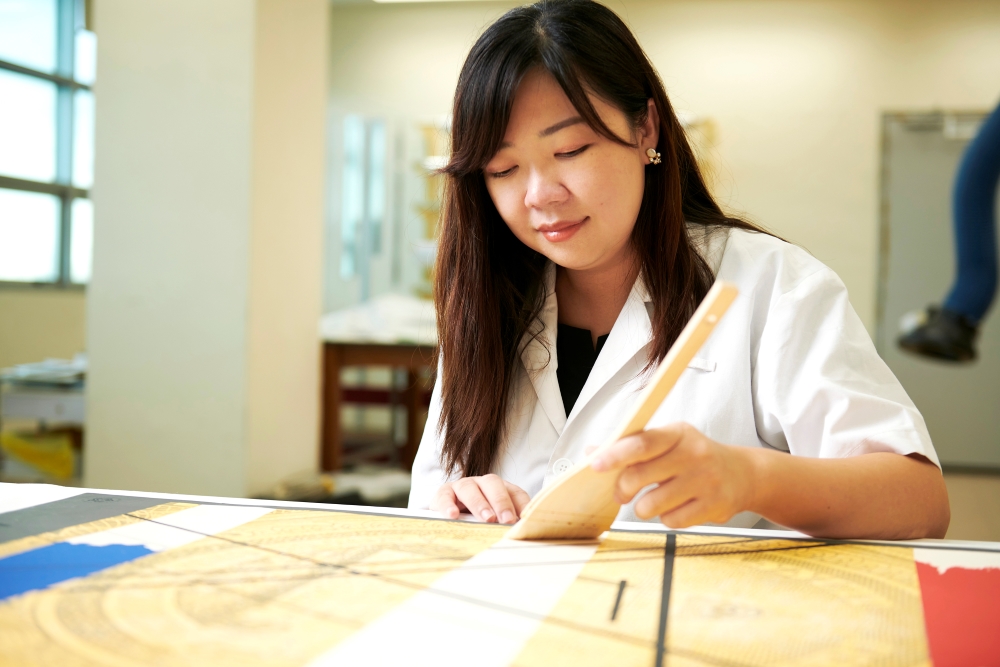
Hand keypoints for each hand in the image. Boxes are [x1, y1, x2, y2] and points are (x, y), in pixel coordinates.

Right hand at [431, 474, 530, 524]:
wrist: (447, 511)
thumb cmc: (476, 517)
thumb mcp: (493, 519)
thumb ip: (506, 524)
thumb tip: (520, 534)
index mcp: (499, 488)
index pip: (514, 492)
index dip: (521, 504)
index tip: (525, 519)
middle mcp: (481, 483)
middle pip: (493, 484)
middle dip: (501, 502)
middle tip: (507, 519)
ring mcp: (462, 486)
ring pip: (470, 488)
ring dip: (479, 503)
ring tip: (487, 518)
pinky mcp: (443, 493)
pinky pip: (445, 496)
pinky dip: (448, 505)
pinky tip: (453, 516)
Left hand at [591, 422, 754, 527]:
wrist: (742, 474)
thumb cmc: (695, 457)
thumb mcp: (668, 442)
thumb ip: (632, 446)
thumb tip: (592, 450)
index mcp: (678, 433)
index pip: (642, 442)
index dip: (615, 454)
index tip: (596, 465)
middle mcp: (694, 454)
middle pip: (640, 475)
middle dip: (623, 488)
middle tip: (622, 493)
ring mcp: (705, 481)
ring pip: (652, 504)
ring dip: (644, 508)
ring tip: (654, 501)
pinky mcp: (713, 506)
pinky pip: (671, 521)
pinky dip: (667, 518)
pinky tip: (677, 507)